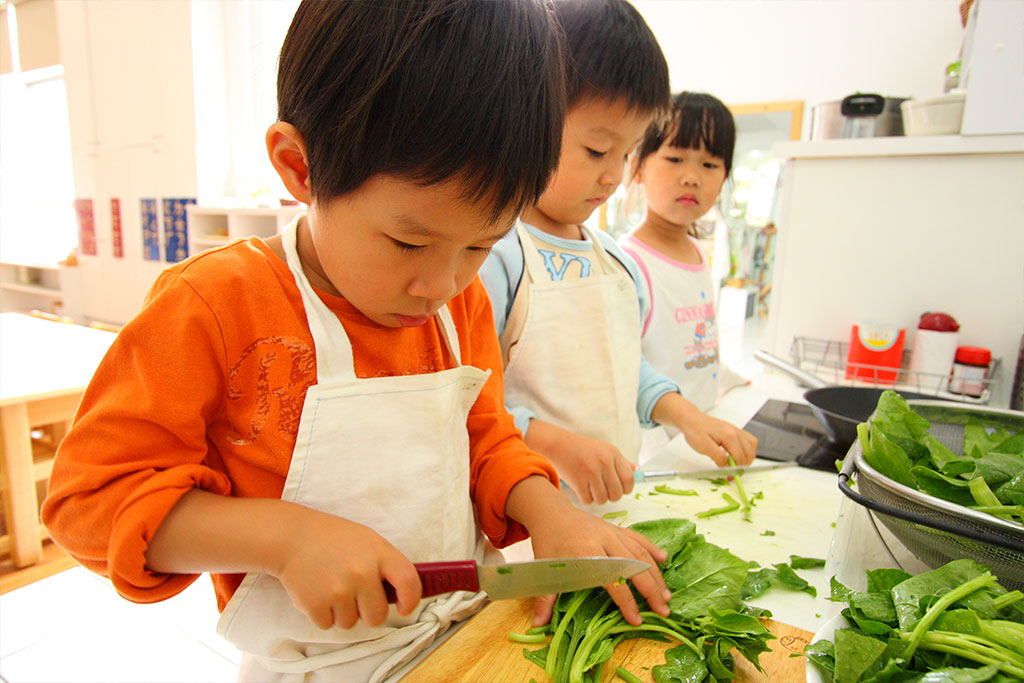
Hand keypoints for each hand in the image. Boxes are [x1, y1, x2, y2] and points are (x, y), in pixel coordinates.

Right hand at [269, 510, 422, 629]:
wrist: (291, 536)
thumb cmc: (332, 539)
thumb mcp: (367, 541)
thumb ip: (385, 565)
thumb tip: (401, 595)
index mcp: (379, 553)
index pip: (408, 582)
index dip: (411, 600)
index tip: (404, 608)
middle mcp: (362, 573)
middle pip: (377, 616)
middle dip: (368, 612)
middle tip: (355, 596)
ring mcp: (339, 590)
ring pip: (350, 623)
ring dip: (341, 612)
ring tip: (331, 588)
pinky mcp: (316, 604)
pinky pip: (327, 625)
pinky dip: (322, 614)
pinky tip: (317, 592)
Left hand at [504, 477, 670, 627]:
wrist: (550, 512)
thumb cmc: (548, 542)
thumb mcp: (545, 569)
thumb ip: (545, 598)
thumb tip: (537, 625)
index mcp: (586, 552)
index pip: (613, 581)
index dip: (627, 602)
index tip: (636, 620)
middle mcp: (603, 540)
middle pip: (634, 566)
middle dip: (651, 590)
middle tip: (663, 610)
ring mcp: (612, 532)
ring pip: (640, 553)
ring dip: (656, 574)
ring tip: (667, 595)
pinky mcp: (616, 527)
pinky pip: (638, 537)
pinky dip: (651, 548)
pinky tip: (664, 559)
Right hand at [523, 420, 634, 504]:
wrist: (558, 444)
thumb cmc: (582, 448)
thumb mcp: (604, 448)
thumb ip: (620, 461)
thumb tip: (635, 470)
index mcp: (613, 453)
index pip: (629, 479)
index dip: (626, 489)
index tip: (619, 489)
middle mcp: (604, 461)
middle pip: (617, 493)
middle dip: (611, 496)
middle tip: (603, 490)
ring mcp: (590, 471)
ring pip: (602, 499)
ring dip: (597, 498)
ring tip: (592, 489)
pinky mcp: (577, 480)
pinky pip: (588, 500)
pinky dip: (585, 498)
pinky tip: (582, 489)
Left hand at [652, 393, 757, 465]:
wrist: (691, 419)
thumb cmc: (695, 431)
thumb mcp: (704, 447)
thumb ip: (718, 457)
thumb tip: (727, 465)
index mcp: (729, 436)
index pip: (740, 457)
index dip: (736, 469)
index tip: (730, 477)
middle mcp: (736, 432)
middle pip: (749, 452)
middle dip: (743, 465)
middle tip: (733, 472)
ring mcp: (736, 430)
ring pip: (752, 445)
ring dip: (747, 457)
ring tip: (735, 463)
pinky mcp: (734, 430)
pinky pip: (747, 440)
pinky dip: (745, 449)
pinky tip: (735, 453)